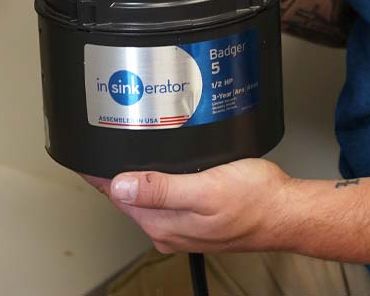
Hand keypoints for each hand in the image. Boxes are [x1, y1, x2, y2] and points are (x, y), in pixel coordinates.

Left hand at [83, 158, 294, 254]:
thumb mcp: (206, 189)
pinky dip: (158, 181)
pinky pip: (167, 197)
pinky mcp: (198, 217)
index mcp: (164, 223)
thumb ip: (161, 190)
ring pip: (147, 196)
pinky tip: (163, 168)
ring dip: (136, 176)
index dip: (100, 173)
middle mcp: (169, 228)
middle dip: (115, 172)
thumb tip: (120, 184)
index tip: (84, 155)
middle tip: (103, 142)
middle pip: (129, 196)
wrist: (285, 212)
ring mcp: (183, 225)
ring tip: (124, 151)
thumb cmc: (254, 201)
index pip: (118, 196)